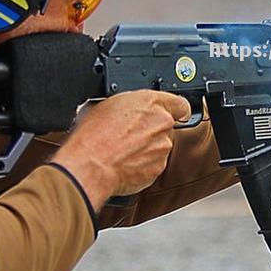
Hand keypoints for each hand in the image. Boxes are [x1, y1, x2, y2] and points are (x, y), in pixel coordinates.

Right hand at [51, 90, 190, 208]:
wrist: (90, 165)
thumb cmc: (93, 135)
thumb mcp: (107, 104)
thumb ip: (130, 105)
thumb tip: (130, 110)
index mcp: (151, 102)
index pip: (180, 103)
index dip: (176, 109)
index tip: (174, 113)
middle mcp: (162, 123)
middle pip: (165, 127)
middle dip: (151, 131)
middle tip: (129, 136)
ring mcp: (162, 147)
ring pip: (159, 147)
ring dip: (146, 149)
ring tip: (122, 151)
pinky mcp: (158, 168)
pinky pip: (152, 165)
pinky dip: (142, 165)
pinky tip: (123, 163)